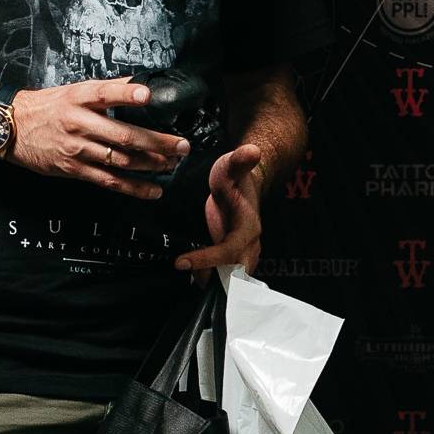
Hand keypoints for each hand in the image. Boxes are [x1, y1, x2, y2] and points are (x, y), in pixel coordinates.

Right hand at [7, 76, 191, 195]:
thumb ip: (106, 90)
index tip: (147, 95)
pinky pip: (109, 181)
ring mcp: (77, 149)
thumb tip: (140, 86)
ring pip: (120, 160)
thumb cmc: (48, 107)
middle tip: (182, 145)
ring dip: (151, 164)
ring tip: (172, 164)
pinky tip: (153, 190)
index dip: (126, 94)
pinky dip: (134, 187)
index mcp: (80, 98)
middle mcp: (79, 123)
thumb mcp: (74, 91)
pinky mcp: (74, 169)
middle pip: (123, 135)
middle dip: (157, 142)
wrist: (11, 127)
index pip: (105, 94)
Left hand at [175, 142, 264, 282]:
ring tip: (186, 276)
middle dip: (214, 283)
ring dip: (210, 283)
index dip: (207, 259)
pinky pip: (223, 276)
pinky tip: (190, 274)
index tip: (180, 262)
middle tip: (188, 280)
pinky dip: (208, 278)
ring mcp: (242, 253)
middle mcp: (249, 245)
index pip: (229, 251)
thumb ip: (240, 160)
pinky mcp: (232, 256)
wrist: (244, 184)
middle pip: (235, 275)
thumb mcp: (232, 166)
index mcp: (249, 228)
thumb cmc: (235, 176)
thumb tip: (253, 150)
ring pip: (230, 280)